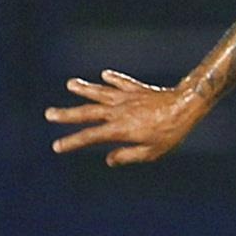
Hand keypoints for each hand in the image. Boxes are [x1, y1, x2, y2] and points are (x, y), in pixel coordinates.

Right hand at [44, 70, 205, 165]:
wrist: (186, 106)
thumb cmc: (171, 132)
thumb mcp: (151, 151)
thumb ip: (128, 155)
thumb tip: (109, 160)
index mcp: (119, 129)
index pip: (89, 137)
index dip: (72, 142)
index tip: (57, 146)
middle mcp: (118, 111)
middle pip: (87, 112)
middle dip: (67, 114)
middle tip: (49, 114)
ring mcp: (126, 98)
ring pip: (100, 92)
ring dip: (85, 89)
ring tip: (71, 84)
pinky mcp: (137, 89)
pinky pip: (122, 83)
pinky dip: (113, 79)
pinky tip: (105, 75)